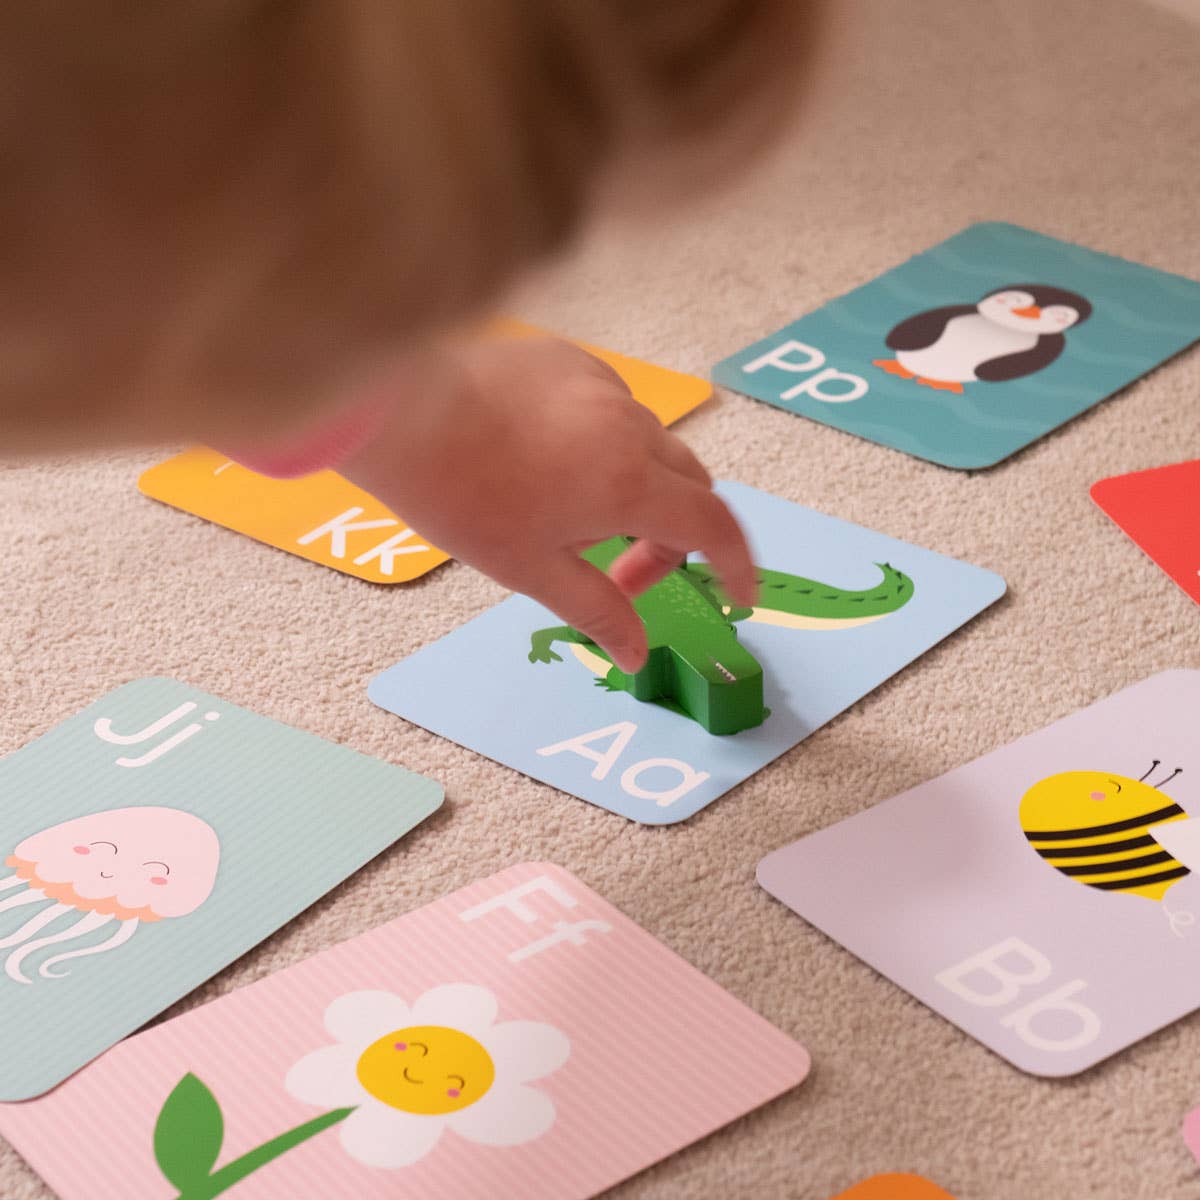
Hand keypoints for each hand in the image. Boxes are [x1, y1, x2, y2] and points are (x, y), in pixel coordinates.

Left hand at [341, 335, 755, 672]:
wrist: (399, 412)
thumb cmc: (460, 496)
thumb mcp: (532, 569)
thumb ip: (597, 610)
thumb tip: (636, 654)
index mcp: (629, 483)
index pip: (713, 525)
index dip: (735, 565)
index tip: (738, 594)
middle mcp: (630, 426)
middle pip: (690, 484)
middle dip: (674, 536)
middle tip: (625, 571)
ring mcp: (601, 385)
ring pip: (650, 445)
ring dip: (638, 488)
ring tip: (572, 516)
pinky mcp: (571, 359)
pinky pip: (613, 407)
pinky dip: (607, 444)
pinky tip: (553, 462)